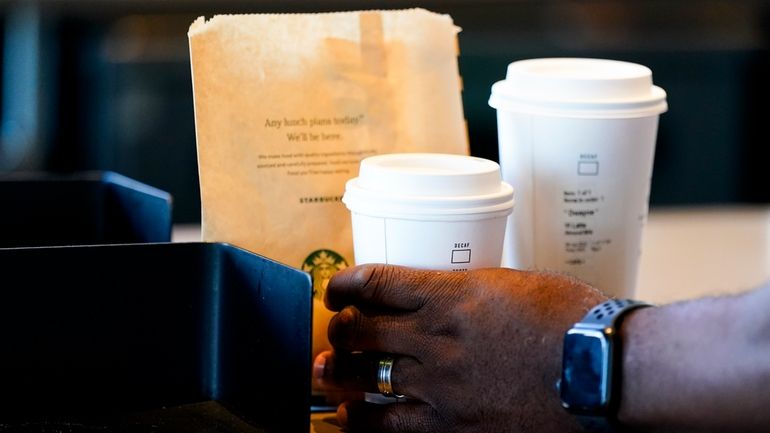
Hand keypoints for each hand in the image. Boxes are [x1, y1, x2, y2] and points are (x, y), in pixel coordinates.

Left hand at [313, 264, 607, 432]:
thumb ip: (465, 291)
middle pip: (362, 331)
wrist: (603, 369)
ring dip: (337, 374)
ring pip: (364, 377)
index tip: (336, 290)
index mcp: (451, 296)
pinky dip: (361, 421)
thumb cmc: (570, 319)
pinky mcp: (453, 426)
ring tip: (326, 373)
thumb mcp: (511, 284)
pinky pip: (389, 426)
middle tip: (333, 332)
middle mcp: (436, 339)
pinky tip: (349, 418)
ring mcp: (441, 386)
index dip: (345, 285)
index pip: (376, 283)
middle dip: (338, 330)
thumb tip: (439, 296)